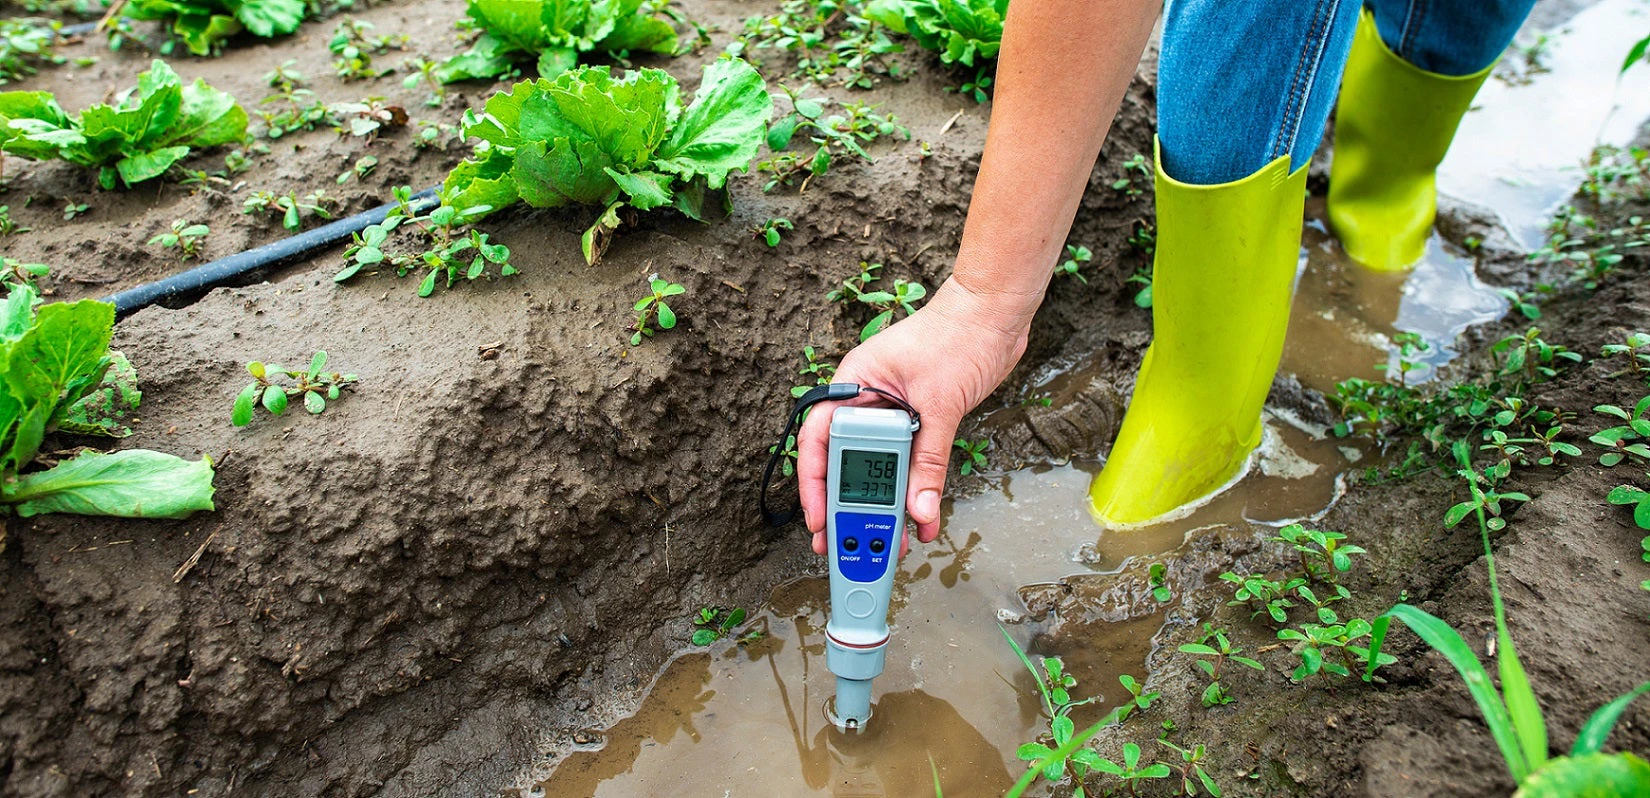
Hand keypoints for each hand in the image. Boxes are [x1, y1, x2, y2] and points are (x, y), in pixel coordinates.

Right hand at [797, 279, 1031, 554]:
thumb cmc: (958, 335)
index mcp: (854, 384)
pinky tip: (923, 518)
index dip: (813, 483)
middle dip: (846, 506)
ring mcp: (891, 412)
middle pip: (845, 462)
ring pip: (878, 469)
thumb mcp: (940, 404)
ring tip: (887, 543)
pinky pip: (909, 465)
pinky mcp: (918, 422)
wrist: (996, 314)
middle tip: (845, 544)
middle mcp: (867, 400)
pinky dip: (915, 492)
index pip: (819, 439)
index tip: (818, 518)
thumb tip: (920, 510)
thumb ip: (929, 461)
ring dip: (884, 506)